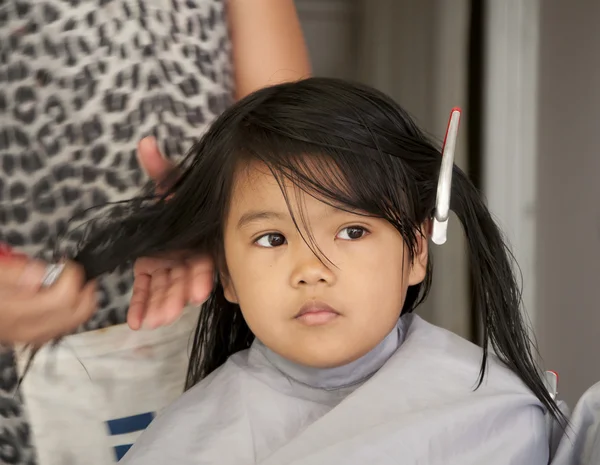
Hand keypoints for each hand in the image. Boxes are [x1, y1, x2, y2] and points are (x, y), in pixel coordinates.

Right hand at [0, 255, 96, 344]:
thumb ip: (12, 272)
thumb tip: (39, 274)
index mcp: (16, 312)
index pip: (63, 298)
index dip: (72, 276)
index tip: (66, 264)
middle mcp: (29, 329)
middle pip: (77, 313)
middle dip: (85, 289)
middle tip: (76, 273)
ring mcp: (33, 337)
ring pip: (75, 322)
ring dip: (82, 300)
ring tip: (70, 282)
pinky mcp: (35, 338)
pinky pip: (65, 327)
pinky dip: (72, 311)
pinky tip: (61, 296)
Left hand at [130, 137, 214, 329]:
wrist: (168, 202)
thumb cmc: (176, 192)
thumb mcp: (170, 178)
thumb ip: (160, 166)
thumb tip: (146, 143)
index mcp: (198, 236)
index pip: (204, 259)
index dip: (201, 276)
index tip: (198, 293)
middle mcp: (187, 253)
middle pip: (184, 279)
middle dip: (176, 298)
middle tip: (168, 316)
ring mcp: (170, 263)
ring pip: (167, 287)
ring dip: (160, 305)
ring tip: (151, 322)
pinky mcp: (151, 268)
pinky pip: (147, 288)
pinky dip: (142, 303)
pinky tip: (136, 321)